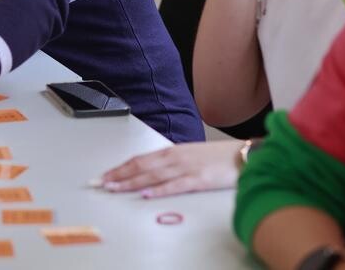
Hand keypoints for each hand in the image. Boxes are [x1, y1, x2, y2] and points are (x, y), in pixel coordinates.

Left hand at [97, 140, 242, 196]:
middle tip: (100, 183)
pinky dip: (159, 190)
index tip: (105, 175)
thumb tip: (153, 174)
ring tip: (114, 188)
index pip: (140, 159)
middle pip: (141, 167)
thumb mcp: (191, 156)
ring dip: (131, 182)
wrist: (245, 155)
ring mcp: (186, 168)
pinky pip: (175, 185)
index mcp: (173, 151)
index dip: (120, 167)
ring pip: (152, 176)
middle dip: (118, 175)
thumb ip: (172, 163)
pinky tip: (146, 194)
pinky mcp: (199, 179)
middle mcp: (176, 157)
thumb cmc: (219, 157)